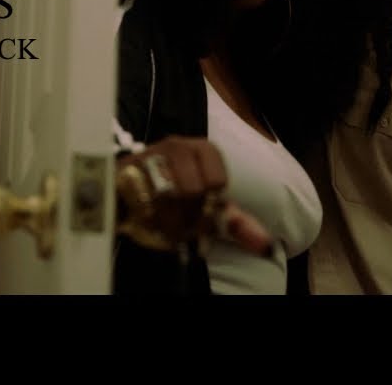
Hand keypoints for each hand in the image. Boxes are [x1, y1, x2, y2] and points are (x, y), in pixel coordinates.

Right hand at [117, 136, 272, 255]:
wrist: (132, 188)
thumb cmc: (178, 194)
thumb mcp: (209, 207)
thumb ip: (237, 224)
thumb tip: (267, 246)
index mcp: (202, 149)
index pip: (217, 180)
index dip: (210, 202)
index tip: (203, 208)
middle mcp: (176, 145)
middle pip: (191, 190)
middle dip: (187, 215)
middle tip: (182, 222)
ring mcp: (148, 155)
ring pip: (164, 196)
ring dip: (166, 220)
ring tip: (166, 223)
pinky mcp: (124, 170)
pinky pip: (138, 200)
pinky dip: (146, 218)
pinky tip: (148, 219)